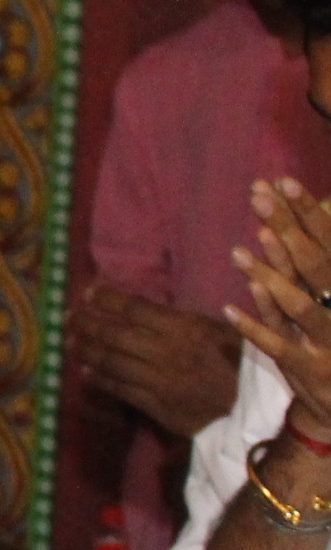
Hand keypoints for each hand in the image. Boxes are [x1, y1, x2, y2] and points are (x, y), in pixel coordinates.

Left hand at [75, 283, 242, 438]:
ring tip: (68, 341)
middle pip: (114, 335)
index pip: (134, 309)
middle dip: (86, 324)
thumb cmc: (241, 363)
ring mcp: (159, 381)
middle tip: (66, 316)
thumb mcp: (219, 330)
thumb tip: (141, 309)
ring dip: (85, 350)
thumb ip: (181, 321)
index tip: (87, 292)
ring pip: (111, 362)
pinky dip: (100, 378)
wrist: (256, 409)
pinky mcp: (157, 406)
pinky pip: (120, 389)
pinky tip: (85, 371)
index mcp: (185, 329)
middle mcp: (167, 353)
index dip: (107, 299)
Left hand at [228, 178, 330, 443]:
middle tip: (257, 196)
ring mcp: (328, 340)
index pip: (330, 242)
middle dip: (287, 227)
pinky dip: (255, 329)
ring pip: (299, 305)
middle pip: (314, 263)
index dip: (308, 211)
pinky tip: (229, 310)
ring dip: (270, 277)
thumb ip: (320, 260)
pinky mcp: (309, 368)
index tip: (283, 181)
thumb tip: (311, 214)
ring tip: (239, 251)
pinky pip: (279, 346)